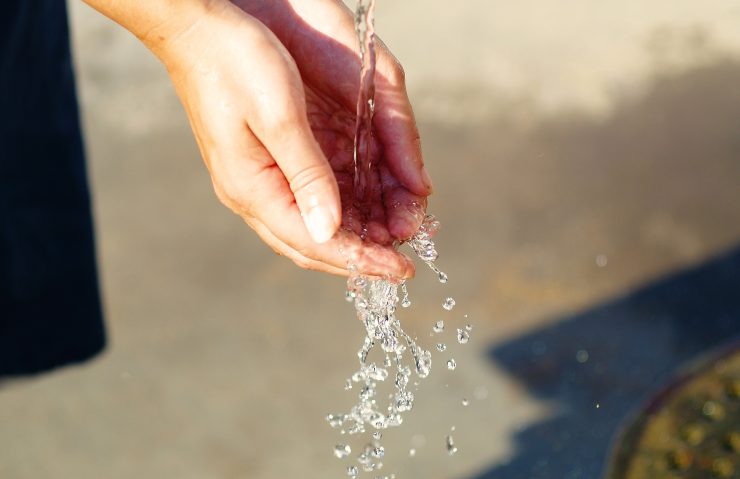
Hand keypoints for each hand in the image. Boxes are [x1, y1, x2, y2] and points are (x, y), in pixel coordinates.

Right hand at [152, 1, 431, 277]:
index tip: (401, 270)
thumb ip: (307, 175)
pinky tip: (364, 211)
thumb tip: (329, 231)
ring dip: (351, 237)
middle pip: (310, 245)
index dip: (360, 260)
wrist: (196, 29)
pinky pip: (304, 202)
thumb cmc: (235, 63)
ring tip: (392, 239)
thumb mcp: (280, 117)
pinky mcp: (262, 164)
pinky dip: (338, 212)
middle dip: (359, 258)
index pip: (313, 242)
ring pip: (309, 227)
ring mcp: (254, 181)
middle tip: (401, 264)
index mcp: (252, 188)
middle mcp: (251, 193)